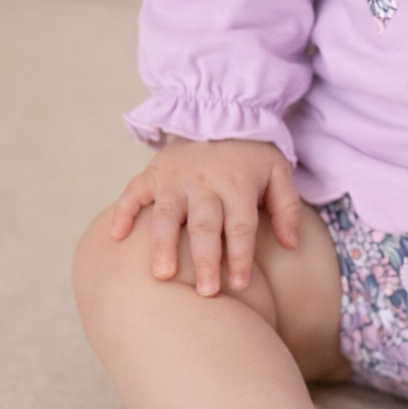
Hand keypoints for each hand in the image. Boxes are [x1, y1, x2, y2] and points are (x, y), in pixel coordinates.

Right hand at [109, 136, 300, 296]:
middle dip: (206, 259)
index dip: (241, 256)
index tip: (240, 286)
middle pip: (205, 225)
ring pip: (168, 213)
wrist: (218, 115)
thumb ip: (287, 208)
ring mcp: (176, 178)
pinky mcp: (154, 173)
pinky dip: (123, 211)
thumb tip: (291, 244)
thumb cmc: (250, 156)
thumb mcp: (279, 173)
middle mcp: (206, 183)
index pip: (241, 226)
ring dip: (164, 243)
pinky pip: (134, 191)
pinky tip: (116, 236)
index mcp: (238, 185)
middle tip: (206, 294)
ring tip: (163, 274)